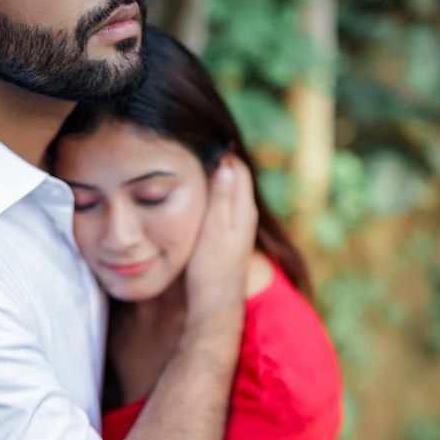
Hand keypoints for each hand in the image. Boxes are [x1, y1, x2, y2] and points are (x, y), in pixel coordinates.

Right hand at [185, 155, 258, 325]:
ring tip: (193, 162)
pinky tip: (196, 195)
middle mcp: (245, 215)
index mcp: (244, 209)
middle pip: (235, 176)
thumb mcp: (214, 228)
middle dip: (218, 159)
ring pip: (229, 191)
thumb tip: (226, 161)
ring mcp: (238, 227)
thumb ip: (222, 196)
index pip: (237, 167)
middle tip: (193, 144)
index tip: (199, 137)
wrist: (215, 302)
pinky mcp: (228, 236)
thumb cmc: (212, 267)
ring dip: (215, 176)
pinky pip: (223, 205)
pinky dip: (212, 194)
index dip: (220, 150)